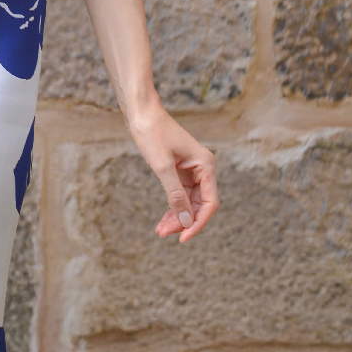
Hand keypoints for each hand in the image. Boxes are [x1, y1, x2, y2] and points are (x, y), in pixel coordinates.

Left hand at [127, 101, 218, 242]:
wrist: (142, 114)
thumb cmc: (153, 134)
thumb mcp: (162, 166)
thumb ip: (175, 195)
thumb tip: (186, 221)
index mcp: (206, 166)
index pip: (210, 203)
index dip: (198, 223)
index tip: (183, 238)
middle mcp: (203, 169)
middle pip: (199, 205)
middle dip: (184, 222)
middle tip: (163, 233)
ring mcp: (192, 171)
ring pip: (189, 203)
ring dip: (177, 218)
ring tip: (160, 230)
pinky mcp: (180, 171)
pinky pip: (181, 196)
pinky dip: (173, 208)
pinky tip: (163, 220)